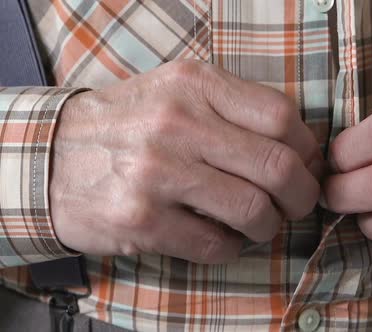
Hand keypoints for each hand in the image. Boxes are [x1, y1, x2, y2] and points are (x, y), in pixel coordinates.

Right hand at [50, 60, 322, 263]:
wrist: (51, 158)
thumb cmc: (131, 125)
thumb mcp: (180, 92)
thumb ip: (238, 110)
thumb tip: (302, 151)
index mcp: (194, 84)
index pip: (281, 117)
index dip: (306, 149)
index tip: (304, 166)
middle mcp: (177, 123)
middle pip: (277, 167)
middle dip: (301, 196)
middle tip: (295, 205)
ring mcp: (157, 173)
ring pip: (253, 211)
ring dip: (268, 226)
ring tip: (258, 224)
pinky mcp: (141, 220)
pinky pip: (215, 245)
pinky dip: (230, 248)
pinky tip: (220, 237)